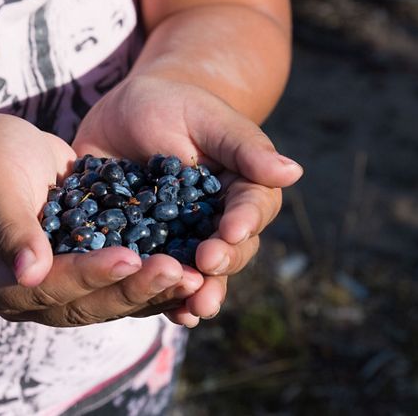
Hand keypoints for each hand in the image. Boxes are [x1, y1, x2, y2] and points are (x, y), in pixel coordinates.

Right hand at [0, 114, 203, 325]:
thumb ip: (11, 228)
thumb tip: (30, 274)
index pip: (44, 288)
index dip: (87, 276)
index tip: (129, 257)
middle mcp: (24, 296)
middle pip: (82, 305)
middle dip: (131, 289)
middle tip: (178, 272)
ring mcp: (55, 288)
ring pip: (106, 302)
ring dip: (150, 291)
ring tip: (194, 277)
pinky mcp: (81, 272)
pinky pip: (118, 284)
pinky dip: (151, 279)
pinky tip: (190, 270)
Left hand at [72, 76, 302, 326]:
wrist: (125, 112)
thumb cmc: (173, 104)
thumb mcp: (205, 116)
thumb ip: (243, 146)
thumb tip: (292, 172)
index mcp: (241, 187)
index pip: (249, 208)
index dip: (242, 222)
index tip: (230, 232)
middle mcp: (217, 221)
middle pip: (230, 251)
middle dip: (222, 264)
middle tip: (207, 268)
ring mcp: (182, 238)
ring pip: (199, 273)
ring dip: (198, 292)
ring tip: (191, 308)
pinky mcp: (146, 247)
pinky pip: (157, 276)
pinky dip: (160, 296)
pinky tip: (163, 313)